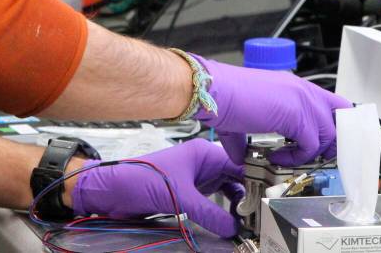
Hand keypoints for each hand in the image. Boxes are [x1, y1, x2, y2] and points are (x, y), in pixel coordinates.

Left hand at [70, 139, 244, 237]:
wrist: (113, 191)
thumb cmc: (142, 180)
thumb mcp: (180, 197)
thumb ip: (210, 213)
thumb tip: (233, 227)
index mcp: (204, 153)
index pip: (239, 165)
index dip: (254, 182)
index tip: (266, 200)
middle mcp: (203, 163)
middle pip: (236, 178)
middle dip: (248, 195)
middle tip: (259, 215)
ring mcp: (197, 177)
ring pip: (227, 190)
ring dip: (236, 204)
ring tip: (246, 221)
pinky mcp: (189, 192)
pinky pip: (213, 200)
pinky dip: (222, 210)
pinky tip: (228, 221)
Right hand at [193, 56, 351, 165]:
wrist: (215, 91)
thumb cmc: (224, 98)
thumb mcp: (246, 117)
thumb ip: (248, 138)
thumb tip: (241, 157)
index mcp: (295, 87)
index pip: (332, 105)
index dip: (331, 127)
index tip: (321, 145)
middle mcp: (303, 91)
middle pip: (340, 118)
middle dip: (330, 142)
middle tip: (311, 156)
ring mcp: (302, 101)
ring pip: (329, 135)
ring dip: (311, 153)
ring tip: (288, 158)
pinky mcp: (297, 115)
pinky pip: (310, 146)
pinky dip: (295, 158)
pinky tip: (276, 156)